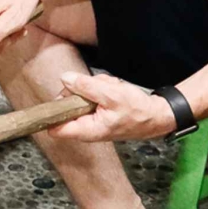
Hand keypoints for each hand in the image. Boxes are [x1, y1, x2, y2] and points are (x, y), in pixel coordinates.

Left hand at [46, 72, 174, 141]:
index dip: (50, 114)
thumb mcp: (111, 95)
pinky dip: (101, 89)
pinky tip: (114, 90)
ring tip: (111, 89)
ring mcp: (92, 119)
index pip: (55, 128)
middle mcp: (86, 127)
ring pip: (80, 97)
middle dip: (80, 90)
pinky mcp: (98, 112)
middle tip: (97, 87)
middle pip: (67, 105)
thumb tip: (65, 79)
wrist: (157, 116)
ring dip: (94, 87)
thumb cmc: (138, 111)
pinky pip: (91, 96)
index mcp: (87, 130)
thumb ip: (86, 87)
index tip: (54, 98)